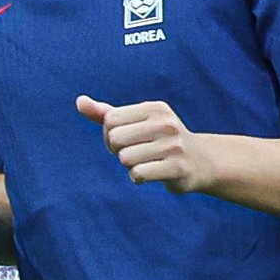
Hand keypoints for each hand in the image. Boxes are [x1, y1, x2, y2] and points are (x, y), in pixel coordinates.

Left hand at [77, 96, 212, 192]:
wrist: (200, 162)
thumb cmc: (160, 140)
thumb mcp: (136, 122)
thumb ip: (106, 113)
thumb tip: (79, 102)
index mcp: (154, 108)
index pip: (110, 120)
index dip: (109, 134)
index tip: (126, 140)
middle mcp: (165, 123)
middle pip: (115, 139)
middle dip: (118, 151)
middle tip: (135, 153)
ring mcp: (173, 146)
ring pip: (125, 159)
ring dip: (130, 166)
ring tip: (147, 162)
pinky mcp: (177, 168)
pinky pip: (138, 174)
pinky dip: (138, 178)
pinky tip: (151, 174)